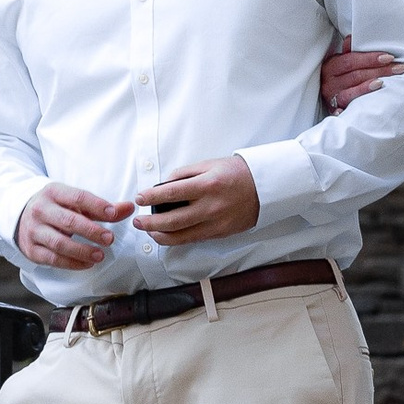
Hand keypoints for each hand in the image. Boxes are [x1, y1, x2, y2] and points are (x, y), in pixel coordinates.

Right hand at [17, 182, 131, 271]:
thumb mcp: (75, 202)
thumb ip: (103, 207)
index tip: (113, 214)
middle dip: (91, 231)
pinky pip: (52, 259)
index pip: (77, 197)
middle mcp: (41, 210)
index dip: (97, 206)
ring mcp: (34, 231)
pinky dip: (72, 263)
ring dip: (82, 250)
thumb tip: (130, 207)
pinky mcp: (32, 250)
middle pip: (68, 221)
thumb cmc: (56, 208)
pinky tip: (87, 263)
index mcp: (53, 192)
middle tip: (109, 238)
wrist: (21, 215)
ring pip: (59, 243)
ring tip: (100, 255)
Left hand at [133, 155, 261, 245]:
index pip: (171, 193)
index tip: (140, 198)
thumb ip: (185, 174)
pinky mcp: (219, 233)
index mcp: (207, 185)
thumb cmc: (236, 173)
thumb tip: (164, 185)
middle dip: (150, 223)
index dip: (151, 197)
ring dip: (160, 235)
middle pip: (172, 221)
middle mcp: (210, 207)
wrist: (264, 188)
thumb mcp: (209, 164)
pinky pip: (193, 239)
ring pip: (181, 236)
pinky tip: (166, 235)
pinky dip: (176, 239)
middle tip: (138, 221)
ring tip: (149, 231)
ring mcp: (215, 223)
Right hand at [320, 36, 403, 114]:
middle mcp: (329, 82)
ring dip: (368, 87)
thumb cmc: (338, 79)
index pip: (351, 60)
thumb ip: (349, 52)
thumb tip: (352, 37)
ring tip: (384, 82)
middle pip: (355, 75)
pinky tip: (365, 103)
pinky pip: (344, 108)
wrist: (327, 100)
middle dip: (379, 71)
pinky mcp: (334, 111)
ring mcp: (332, 97)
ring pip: (350, 91)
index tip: (389, 57)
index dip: (370, 58)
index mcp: (331, 67)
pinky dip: (352, 106)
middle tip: (398, 68)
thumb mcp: (341, 63)